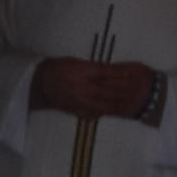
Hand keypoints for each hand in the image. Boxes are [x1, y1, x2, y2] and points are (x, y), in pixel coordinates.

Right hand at [32, 61, 157, 119]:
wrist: (41, 84)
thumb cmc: (59, 69)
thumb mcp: (76, 62)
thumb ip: (93, 67)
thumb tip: (110, 70)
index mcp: (82, 74)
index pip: (105, 73)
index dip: (119, 74)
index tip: (131, 74)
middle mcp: (83, 89)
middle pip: (107, 90)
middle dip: (122, 91)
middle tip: (135, 91)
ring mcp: (80, 101)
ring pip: (102, 104)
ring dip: (116, 104)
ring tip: (128, 103)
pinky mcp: (77, 110)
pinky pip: (93, 113)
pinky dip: (103, 113)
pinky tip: (111, 112)